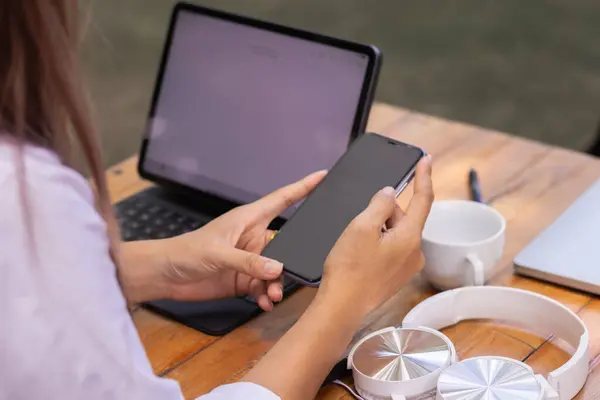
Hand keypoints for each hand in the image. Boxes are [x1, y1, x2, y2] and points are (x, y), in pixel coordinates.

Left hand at [119, 171, 325, 308]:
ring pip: (276, 269)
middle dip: (292, 260)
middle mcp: (253, 238)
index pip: (282, 199)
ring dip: (277, 283)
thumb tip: (276, 269)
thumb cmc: (185, 251)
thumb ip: (248, 261)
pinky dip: (266, 296)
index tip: (323, 176)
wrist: (165, 276)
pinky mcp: (243, 279)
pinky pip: (263, 287)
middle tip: (292, 275)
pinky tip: (264, 303)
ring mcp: (249, 259)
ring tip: (272, 296)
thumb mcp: (218, 253)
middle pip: (285, 244)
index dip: (303, 187)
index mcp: (248, 219)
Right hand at [316, 156, 432, 317]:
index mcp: (410, 237)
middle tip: (359, 222)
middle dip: (384, 212)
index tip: (426, 159)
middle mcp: (415, 252)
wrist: (342, 306)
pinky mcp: (397, 275)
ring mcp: (407, 266)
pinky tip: (360, 252)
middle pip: (404, 217)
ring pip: (396, 233)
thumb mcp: (361, 226)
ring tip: (356, 243)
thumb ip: (379, 204)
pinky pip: (392, 248)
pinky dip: (378, 243)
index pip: (423, 199)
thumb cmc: (349, 268)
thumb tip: (389, 194)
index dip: (424, 177)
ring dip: (379, 229)